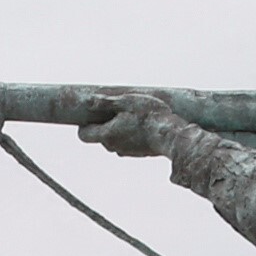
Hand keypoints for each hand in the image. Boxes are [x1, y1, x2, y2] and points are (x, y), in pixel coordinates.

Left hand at [75, 89, 189, 158]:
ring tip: (131, 115)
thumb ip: (107, 102)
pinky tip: (141, 124)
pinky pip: (127, 143)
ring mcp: (126, 151)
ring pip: (114, 140)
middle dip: (104, 124)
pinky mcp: (137, 153)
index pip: (83, 135)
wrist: (171, 135)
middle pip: (100, 136)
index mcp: (107, 134)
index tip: (91, 114)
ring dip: (118, 129)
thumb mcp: (127, 102)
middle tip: (115, 110)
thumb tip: (90, 101)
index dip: (84, 124)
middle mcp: (113, 146)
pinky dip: (129, 135)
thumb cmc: (149, 116)